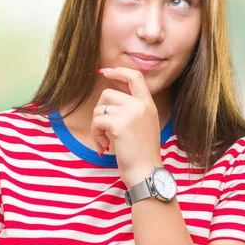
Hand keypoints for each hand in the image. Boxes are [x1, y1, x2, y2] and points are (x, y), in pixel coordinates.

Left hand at [92, 67, 162, 186]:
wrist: (146, 173)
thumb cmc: (142, 155)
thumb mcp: (144, 126)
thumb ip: (132, 111)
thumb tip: (109, 101)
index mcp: (148, 104)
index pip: (135, 76)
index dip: (119, 71)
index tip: (105, 72)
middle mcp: (141, 105)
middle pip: (108, 93)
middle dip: (100, 110)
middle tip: (104, 130)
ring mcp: (131, 113)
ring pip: (100, 107)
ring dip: (96, 126)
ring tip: (105, 141)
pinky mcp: (119, 124)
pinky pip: (97, 121)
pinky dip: (96, 134)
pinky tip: (104, 146)